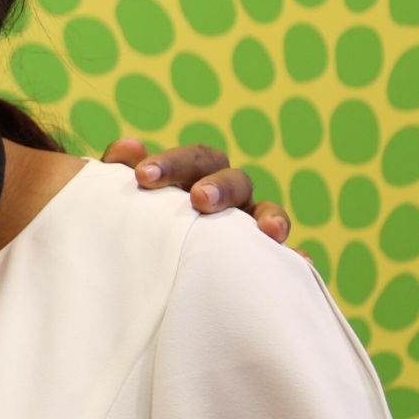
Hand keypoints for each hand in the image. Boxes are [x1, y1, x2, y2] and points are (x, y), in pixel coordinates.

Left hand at [102, 138, 292, 244]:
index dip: (171, 163)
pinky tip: (299, 263)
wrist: (137, 271)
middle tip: (199, 200)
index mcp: (198, 176)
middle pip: (236, 179)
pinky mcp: (260, 260)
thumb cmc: (134, 224)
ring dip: (270, 216)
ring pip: (266, 213)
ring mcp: (247, 227)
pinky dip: (293, 258)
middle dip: (220, 187)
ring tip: (267, 230)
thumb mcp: (124, 199)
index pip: (194, 159)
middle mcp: (229, 197)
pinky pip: (282, 258)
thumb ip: (119, 171)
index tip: (142, 176)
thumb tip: (130, 147)